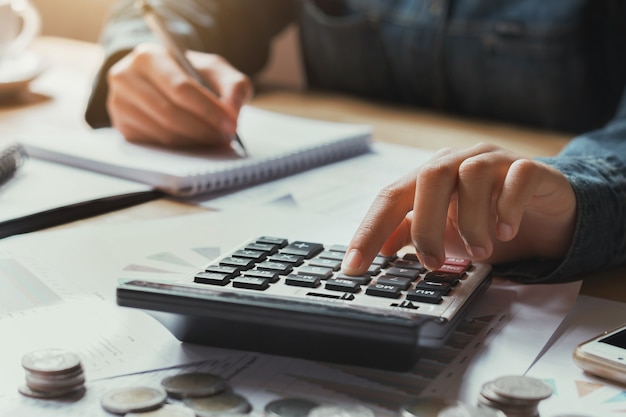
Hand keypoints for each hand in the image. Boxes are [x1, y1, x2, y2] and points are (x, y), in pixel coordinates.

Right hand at [106, 43, 252, 146]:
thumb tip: (233, 110)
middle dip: (204, 129)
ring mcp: (119, 104)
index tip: (231, 125)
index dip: (208, 110)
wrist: (163, 80)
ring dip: (195, 142)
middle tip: (226, 138)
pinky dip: (182, 148)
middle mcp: (125, 78)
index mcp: (148, 56)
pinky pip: (156, 145)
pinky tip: (197, 143)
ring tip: (216, 140)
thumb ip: (232, 84)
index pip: (180, 88)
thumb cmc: (190, 74)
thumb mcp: (214, 70)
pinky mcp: (122, 127)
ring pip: (163, 133)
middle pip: (170, 114)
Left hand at [342, 143, 576, 273]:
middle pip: (430, 178)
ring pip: (472, 174)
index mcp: (431, 176)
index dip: (369, 230)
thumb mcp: (444, 231)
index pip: (391, 197)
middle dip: (426, 226)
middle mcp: (459, 161)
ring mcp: (495, 161)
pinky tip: (507, 231)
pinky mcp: (530, 168)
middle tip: (433, 263)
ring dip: (471, 220)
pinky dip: (508, 207)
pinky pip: (518, 177)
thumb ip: (410, 233)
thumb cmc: (487, 219)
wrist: (545, 213)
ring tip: (480, 253)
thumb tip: (379, 247)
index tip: (354, 266)